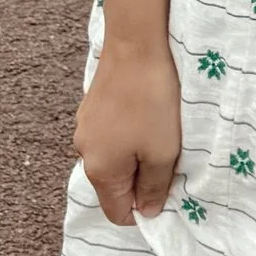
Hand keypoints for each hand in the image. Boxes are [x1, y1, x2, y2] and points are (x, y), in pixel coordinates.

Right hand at [76, 35, 181, 223]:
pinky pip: (112, 134)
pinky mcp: (93, 105)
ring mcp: (85, 126)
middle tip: (171, 160)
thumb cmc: (152, 101)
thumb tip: (147, 211)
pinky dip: (130, 133)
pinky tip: (148, 113)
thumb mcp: (163, 151)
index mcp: (99, 170)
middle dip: (143, 179)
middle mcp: (84, 151)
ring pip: (115, 157)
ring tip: (162, 133)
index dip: (144, 210)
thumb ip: (155, 187)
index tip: (168, 193)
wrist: (136, 43)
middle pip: (116, 184)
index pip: (117, 212)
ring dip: (138, 153)